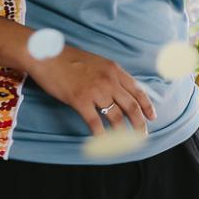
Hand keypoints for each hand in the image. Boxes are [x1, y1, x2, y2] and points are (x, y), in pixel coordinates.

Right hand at [25, 45, 156, 135]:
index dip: (147, 106)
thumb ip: (110, 76)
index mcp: (115, 70)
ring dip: (122, 132)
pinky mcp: (80, 100)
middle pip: (131, 106)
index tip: (152, 117)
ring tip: (125, 142)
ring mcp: (95, 91)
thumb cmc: (69, 59)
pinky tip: (103, 140)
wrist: (46, 55)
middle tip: (143, 135)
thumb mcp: (98, 62)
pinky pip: (95, 122)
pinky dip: (101, 134)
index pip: (138, 91)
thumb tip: (120, 91)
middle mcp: (109, 81)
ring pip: (116, 116)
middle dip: (139, 123)